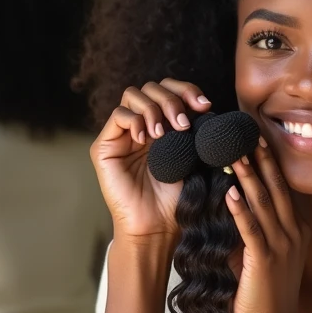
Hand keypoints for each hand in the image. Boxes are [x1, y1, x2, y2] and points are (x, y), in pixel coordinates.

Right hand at [91, 79, 210, 243]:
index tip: (204, 106)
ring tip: (165, 133)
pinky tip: (146, 139)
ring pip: (133, 95)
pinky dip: (135, 120)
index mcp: (163, 126)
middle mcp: (141, 126)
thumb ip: (195, 129)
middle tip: (183, 125)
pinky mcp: (104, 147)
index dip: (186, 90)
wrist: (157, 226)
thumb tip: (207, 105)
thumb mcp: (193, 157)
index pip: (170, 90)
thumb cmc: (176, 198)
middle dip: (171, 99)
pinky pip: (118, 115)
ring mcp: (122, 135)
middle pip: (151, 87)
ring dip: (154, 109)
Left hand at [225, 139, 309, 312]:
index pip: (282, 189)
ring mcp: (282, 247)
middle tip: (248, 131)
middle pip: (276, 188)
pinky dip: (241, 210)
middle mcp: (294, 234)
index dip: (270, 163)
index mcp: (297, 231)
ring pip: (264, 203)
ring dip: (248, 176)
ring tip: (234, 152)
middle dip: (262, 159)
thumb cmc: (265, 296)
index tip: (257, 139)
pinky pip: (252, 229)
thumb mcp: (263, 257)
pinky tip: (230, 192)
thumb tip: (231, 207)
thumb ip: (252, 232)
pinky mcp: (265, 261)